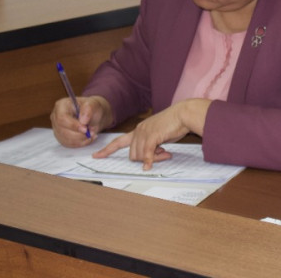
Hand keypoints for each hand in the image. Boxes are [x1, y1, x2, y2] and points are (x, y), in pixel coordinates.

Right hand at [51, 95, 111, 146]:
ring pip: (65, 139)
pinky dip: (80, 143)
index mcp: (61, 105)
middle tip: (91, 132)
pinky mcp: (61, 137)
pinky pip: (68, 144)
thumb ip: (88, 110)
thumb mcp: (94, 104)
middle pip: (62, 130)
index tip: (85, 129)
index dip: (73, 125)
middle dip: (79, 134)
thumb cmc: (92, 107)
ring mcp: (57, 128)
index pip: (62, 118)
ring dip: (80, 140)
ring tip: (92, 134)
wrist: (94, 115)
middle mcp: (56, 117)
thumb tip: (83, 121)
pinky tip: (88, 139)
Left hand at [93, 99, 209, 169]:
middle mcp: (139, 130)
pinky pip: (147, 154)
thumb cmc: (175, 123)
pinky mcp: (152, 136)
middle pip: (132, 154)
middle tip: (163, 155)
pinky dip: (149, 162)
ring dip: (152, 159)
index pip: (118, 141)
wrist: (184, 114)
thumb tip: (153, 155)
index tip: (96, 155)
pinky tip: (150, 166)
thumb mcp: (160, 135)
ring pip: (139, 156)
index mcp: (139, 129)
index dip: (107, 150)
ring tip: (166, 153)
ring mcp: (144, 133)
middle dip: (145, 159)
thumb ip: (154, 145)